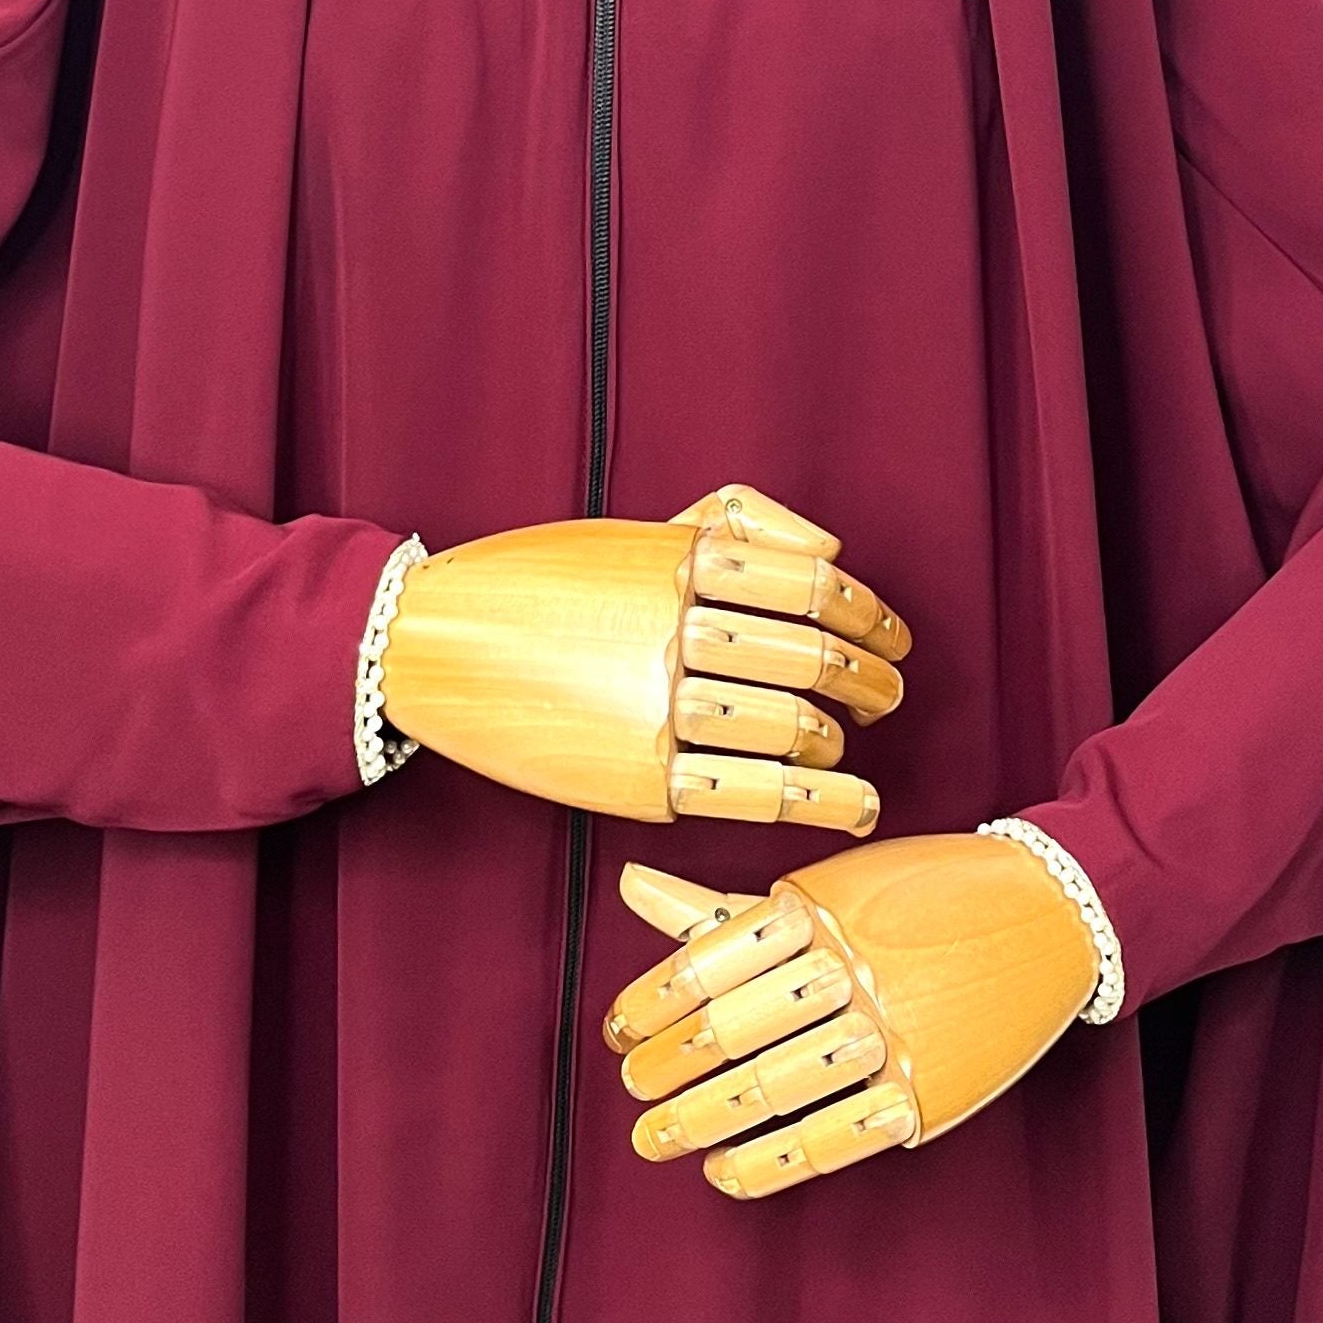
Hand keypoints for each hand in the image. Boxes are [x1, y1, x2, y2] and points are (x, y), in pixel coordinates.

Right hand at [378, 484, 908, 833]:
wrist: (431, 644)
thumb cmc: (543, 579)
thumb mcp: (635, 530)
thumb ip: (735, 522)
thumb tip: (831, 557)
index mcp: (678, 559)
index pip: (811, 585)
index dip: (869, 615)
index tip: (891, 638)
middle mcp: (672, 627)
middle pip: (809, 657)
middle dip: (867, 681)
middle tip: (885, 695)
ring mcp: (653, 707)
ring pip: (787, 725)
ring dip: (836, 740)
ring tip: (848, 745)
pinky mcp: (635, 780)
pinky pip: (746, 792)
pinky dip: (813, 800)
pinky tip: (848, 800)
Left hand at [601, 832, 1100, 1196]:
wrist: (1050, 909)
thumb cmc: (919, 894)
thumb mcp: (828, 889)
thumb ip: (727, 907)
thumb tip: (628, 886)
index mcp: (819, 908)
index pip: (711, 960)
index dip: (654, 1002)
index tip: (617, 1030)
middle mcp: (851, 968)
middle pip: (737, 1027)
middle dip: (670, 1066)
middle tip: (632, 1088)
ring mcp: (893, 1031)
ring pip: (777, 1085)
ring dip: (704, 1119)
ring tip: (658, 1136)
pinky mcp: (928, 1089)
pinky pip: (836, 1136)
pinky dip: (774, 1161)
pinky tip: (727, 1170)